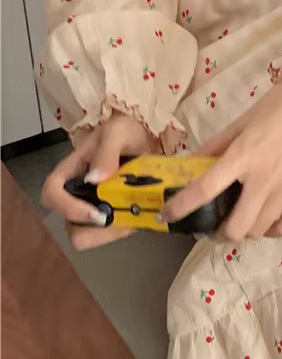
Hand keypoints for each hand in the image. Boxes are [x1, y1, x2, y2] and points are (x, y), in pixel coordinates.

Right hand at [41, 111, 156, 249]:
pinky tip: (142, 215)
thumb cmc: (126, 130)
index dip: (67, 209)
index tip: (96, 213)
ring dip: (113, 231)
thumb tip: (95, 179)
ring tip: (135, 216)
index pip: (52, 195)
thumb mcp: (117, 132)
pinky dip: (126, 228)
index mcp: (70, 172)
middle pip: (71, 225)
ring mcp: (94, 205)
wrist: (148, 135)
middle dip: (96, 228)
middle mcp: (78, 193)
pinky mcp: (113, 212)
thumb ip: (107, 152)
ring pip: (91, 234)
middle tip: (123, 218)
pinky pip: (112, 231)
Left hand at [161, 68, 281, 240]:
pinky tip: (268, 220)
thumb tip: (190, 163)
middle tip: (217, 224)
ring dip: (246, 230)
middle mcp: (263, 177)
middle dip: (220, 233)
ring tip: (244, 219)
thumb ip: (217, 145)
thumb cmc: (280, 102)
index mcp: (242, 155)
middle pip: (236, 228)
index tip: (168, 215)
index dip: (181, 207)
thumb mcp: (243, 120)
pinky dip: (272, 230)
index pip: (204, 190)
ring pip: (259, 230)